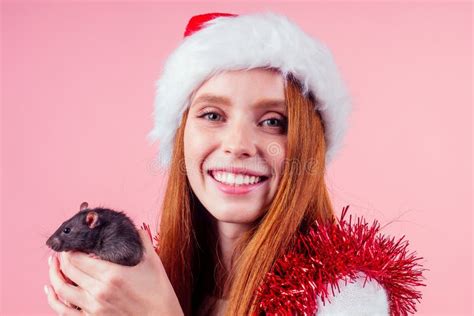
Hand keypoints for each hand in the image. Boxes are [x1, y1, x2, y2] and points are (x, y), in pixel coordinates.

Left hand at [45, 229, 183, 315]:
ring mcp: (94, 309)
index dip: (70, 248)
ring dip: (54, 276)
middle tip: (63, 250)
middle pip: (68, 271)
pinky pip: (64, 312)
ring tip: (54, 266)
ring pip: (61, 291)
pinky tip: (51, 291)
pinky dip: (53, 301)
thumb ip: (143, 241)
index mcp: (112, 274)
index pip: (77, 257)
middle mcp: (99, 291)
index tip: (73, 242)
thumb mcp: (153, 263)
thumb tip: (137, 228)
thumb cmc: (160, 293)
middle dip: (61, 258)